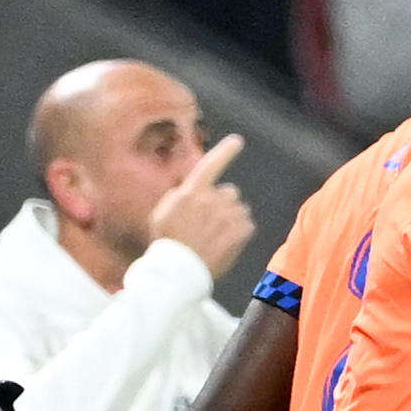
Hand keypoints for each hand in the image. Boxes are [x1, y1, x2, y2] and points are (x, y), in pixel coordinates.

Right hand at [151, 135, 254, 282]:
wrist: (180, 270)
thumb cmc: (168, 243)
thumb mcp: (162, 212)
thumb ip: (179, 194)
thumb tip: (191, 186)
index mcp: (191, 192)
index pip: (211, 165)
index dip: (225, 151)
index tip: (238, 141)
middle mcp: (212, 200)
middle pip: (230, 192)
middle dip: (223, 203)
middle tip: (207, 223)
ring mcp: (228, 215)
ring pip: (240, 209)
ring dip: (231, 219)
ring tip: (214, 236)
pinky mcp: (241, 231)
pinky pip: (247, 225)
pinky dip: (240, 233)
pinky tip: (224, 244)